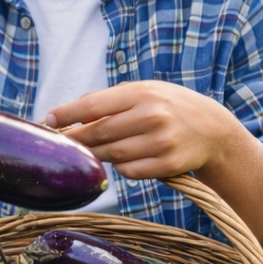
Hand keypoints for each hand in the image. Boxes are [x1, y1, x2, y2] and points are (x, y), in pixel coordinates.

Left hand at [44, 80, 241, 180]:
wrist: (214, 130)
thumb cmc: (168, 107)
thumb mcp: (144, 91)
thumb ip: (109, 100)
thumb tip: (70, 114)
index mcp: (142, 93)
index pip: (93, 106)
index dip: (67, 115)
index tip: (48, 121)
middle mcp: (152, 116)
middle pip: (99, 134)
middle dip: (75, 140)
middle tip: (59, 144)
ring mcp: (162, 142)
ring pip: (111, 155)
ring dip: (96, 155)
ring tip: (90, 151)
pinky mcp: (169, 165)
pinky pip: (129, 172)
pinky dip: (120, 168)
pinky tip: (123, 160)